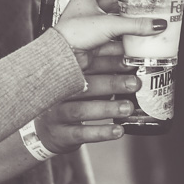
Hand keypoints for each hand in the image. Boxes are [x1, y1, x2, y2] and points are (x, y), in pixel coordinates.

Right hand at [36, 0, 166, 153]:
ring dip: (108, 108)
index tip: (130, 60)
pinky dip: (101, 132)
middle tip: (135, 84)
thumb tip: (131, 51)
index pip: (87, 64)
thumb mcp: (82, 82)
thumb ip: (102, 69)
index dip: (109, 61)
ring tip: (129, 107)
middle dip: (112, 83)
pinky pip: (80, 132)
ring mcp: (57, 113)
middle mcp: (60, 92)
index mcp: (67, 75)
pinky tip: (119, 131)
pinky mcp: (61, 133)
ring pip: (81, 110)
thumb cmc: (72, 100)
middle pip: (85, 85)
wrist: (47, 131)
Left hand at [54, 0, 166, 69]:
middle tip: (141, 7)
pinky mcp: (92, 42)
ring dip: (126, 25)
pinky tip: (132, 44)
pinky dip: (122, 42)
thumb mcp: (110, 24)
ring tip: (140, 25)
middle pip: (111, 4)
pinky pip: (111, 40)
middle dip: (127, 7)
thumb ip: (135, 24)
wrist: (63, 56)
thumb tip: (155, 24)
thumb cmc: (73, 33)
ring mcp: (89, 27)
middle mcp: (87, 10)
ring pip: (112, 23)